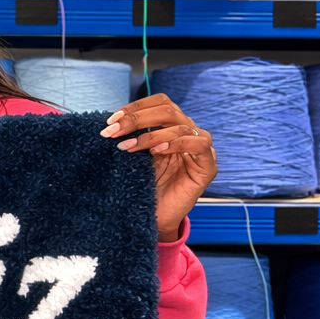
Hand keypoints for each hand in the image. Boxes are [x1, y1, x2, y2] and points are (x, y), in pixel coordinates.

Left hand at [100, 94, 216, 242]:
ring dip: (148, 135)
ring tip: (125, 147)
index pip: (160, 102)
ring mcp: (200, 148)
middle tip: (112, 131)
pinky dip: (175, 143)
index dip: (136, 106)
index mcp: (172, 126)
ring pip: (179, 126)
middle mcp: (188, 132)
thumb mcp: (135, 155)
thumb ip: (131, 135)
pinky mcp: (208, 165)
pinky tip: (156, 151)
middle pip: (167, 111)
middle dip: (136, 119)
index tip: (111, 119)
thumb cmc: (144, 184)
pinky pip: (198, 144)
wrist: (155, 216)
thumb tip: (111, 120)